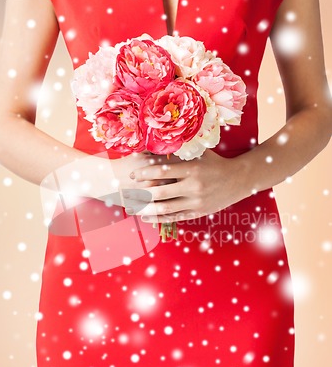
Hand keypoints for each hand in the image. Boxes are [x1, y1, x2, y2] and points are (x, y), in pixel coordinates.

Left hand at [122, 149, 249, 222]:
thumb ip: (178, 152)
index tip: (133, 174)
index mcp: (192, 168)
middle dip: (141, 193)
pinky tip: (146, 217)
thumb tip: (154, 148)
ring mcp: (195, 201)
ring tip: (133, 207)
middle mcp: (193, 186)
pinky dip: (159, 218)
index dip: (144, 172)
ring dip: (146, 209)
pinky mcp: (197, 212)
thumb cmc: (215, 163)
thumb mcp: (199, 153)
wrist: (238, 179)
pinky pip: (174, 217)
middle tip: (127, 193)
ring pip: (165, 208)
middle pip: (160, 191)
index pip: (162, 170)